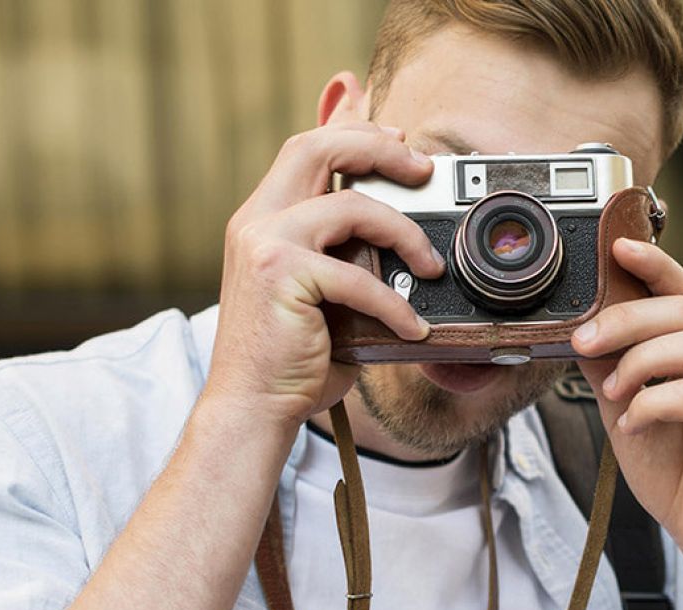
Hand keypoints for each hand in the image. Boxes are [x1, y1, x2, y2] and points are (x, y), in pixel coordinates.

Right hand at [201, 119, 443, 439]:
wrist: (252, 406)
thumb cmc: (292, 356)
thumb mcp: (322, 294)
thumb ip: (347, 256)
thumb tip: (405, 241)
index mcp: (262, 217)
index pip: (306, 147)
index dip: (354, 130)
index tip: (399, 138)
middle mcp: (256, 220)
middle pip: (317, 147)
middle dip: (379, 147)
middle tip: (423, 168)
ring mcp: (264, 243)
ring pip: (349, 205)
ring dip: (404, 231)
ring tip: (431, 265)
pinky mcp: (281, 276)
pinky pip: (357, 276)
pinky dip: (393, 303)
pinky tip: (410, 326)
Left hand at [570, 238, 682, 584]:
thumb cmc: (678, 474)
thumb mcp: (627, 410)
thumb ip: (610, 368)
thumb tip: (575, 329)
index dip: (655, 264)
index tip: (616, 248)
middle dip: (626, 318)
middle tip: (584, 341)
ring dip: (639, 361)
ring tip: (613, 392)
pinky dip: (653, 404)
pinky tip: (633, 424)